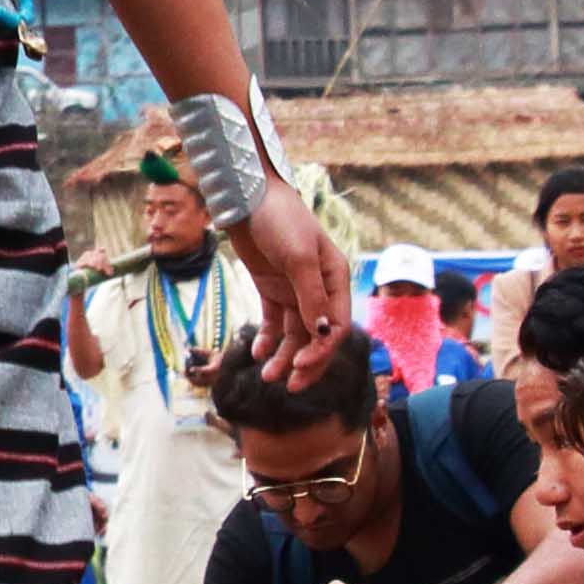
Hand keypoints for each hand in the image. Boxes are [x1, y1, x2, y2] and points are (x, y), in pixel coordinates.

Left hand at [232, 175, 351, 382]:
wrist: (248, 196)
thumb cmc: (280, 220)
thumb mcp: (299, 258)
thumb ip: (311, 296)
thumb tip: (323, 334)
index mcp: (335, 279)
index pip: (335, 326)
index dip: (321, 351)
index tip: (299, 365)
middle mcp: (319, 288)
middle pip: (318, 336)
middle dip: (306, 362)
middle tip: (288, 387)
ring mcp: (295, 289)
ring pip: (295, 334)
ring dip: (284, 356)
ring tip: (267, 375)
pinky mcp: (272, 288)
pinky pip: (275, 322)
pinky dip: (268, 339)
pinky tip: (258, 352)